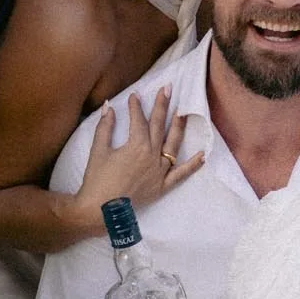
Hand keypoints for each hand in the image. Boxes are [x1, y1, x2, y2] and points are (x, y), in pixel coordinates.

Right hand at [75, 93, 203, 222]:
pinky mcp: (162, 186)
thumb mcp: (98, 150)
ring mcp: (160, 171)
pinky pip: (181, 175)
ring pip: (173, 145)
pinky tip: (203, 155)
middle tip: (168, 88)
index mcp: (136, 145)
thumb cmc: (97, 179)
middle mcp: (152, 156)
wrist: (99, 210)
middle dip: (162, 106)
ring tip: (183, 112)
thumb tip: (109, 106)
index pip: (139, 120)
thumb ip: (105, 127)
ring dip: (178, 127)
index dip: (136, 106)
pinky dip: (192, 165)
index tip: (135, 95)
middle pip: (159, 126)